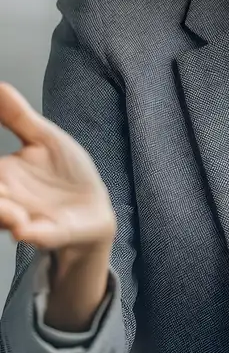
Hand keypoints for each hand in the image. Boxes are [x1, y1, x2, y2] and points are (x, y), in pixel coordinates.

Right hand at [0, 81, 115, 252]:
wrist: (95, 206)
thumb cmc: (65, 173)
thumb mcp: (43, 138)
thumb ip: (16, 116)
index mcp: (1, 175)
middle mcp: (7, 199)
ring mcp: (27, 218)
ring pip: (3, 217)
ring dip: (2, 212)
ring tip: (14, 212)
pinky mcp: (51, 233)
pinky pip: (36, 236)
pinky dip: (31, 233)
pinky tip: (25, 228)